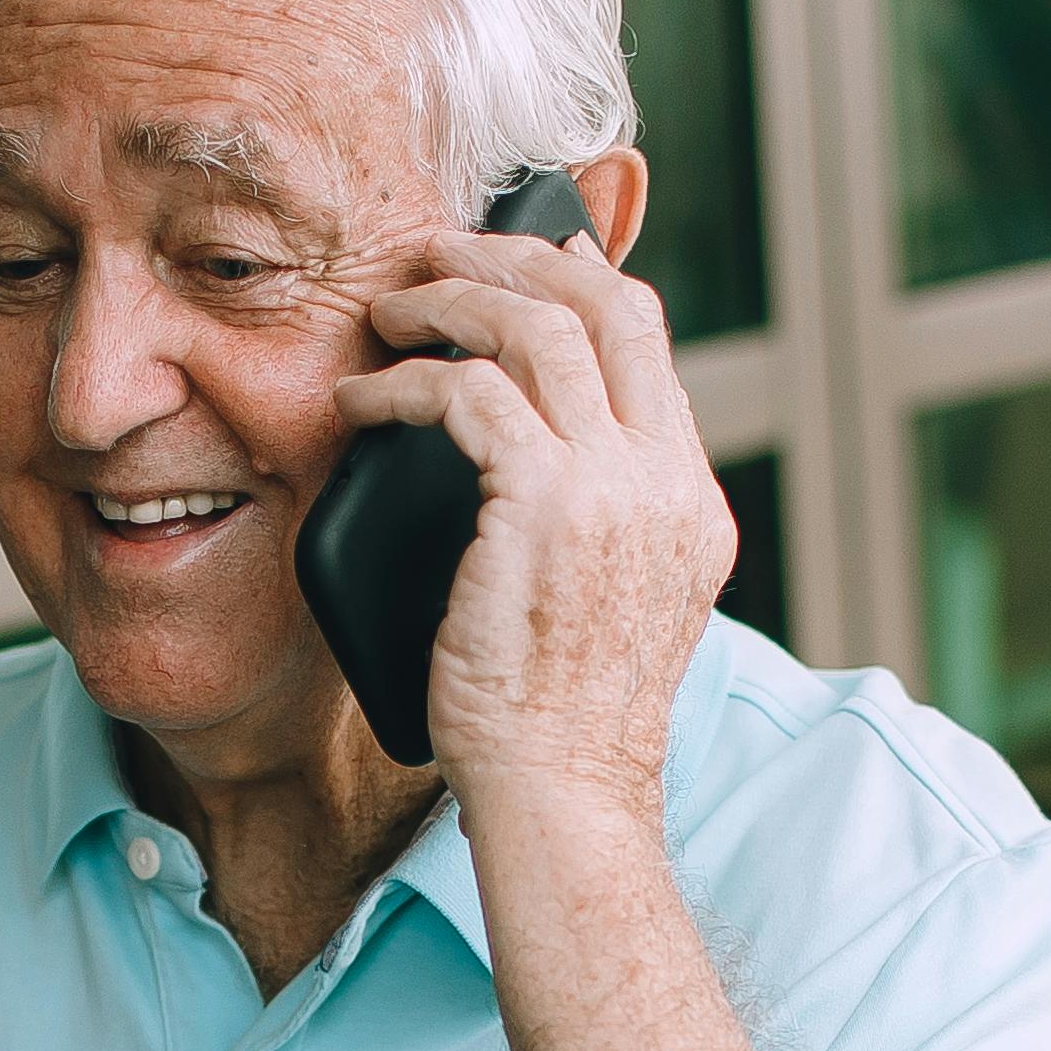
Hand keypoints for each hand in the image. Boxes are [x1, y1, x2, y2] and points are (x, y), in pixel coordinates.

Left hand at [335, 228, 735, 820]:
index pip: (647, 346)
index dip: (577, 285)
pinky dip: (404, 383)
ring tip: (391, 310)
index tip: (514, 263)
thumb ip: (592, 522)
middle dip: (519, 258)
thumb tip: (520, 453)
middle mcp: (667, 484)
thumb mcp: (604, 607)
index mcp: (689, 504)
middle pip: (611, 306)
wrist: (562, 797)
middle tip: (442, 253)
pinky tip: (362, 400)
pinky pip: (467, 396)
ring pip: (539, 329)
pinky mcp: (544, 508)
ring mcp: (615, 491)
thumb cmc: (555, 722)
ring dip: (453, 300)